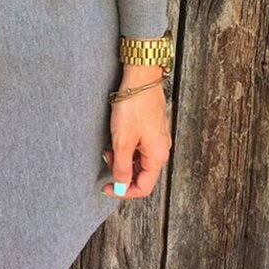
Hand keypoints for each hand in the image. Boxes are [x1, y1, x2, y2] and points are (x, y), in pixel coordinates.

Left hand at [101, 66, 171, 198]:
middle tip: (106, 158)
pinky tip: (117, 136)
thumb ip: (122, 166)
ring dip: (123, 158)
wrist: (141, 78)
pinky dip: (127, 147)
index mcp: (157, 157)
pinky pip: (139, 146)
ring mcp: (157, 138)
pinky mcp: (152, 128)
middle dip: (122, 171)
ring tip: (110, 145)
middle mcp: (161, 149)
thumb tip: (121, 186)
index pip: (143, 187)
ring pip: (139, 159)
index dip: (124, 191)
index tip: (108, 187)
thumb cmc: (134, 107)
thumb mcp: (122, 141)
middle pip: (141, 174)